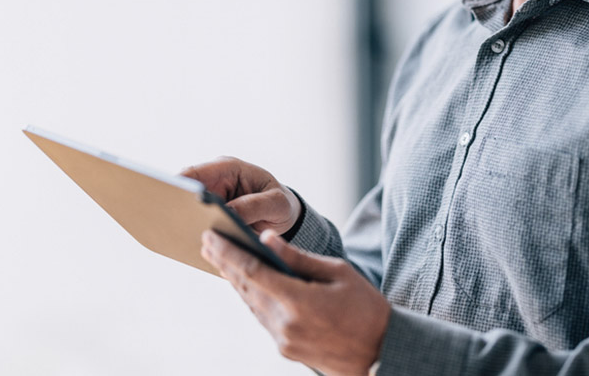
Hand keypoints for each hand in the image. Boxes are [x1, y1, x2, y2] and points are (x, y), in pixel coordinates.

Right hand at [179, 156, 301, 235]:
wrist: (284, 216)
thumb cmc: (280, 203)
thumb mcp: (276, 203)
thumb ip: (253, 206)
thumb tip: (226, 214)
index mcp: (229, 169)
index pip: (197, 172)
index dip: (180, 183)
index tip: (169, 195)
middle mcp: (214, 182)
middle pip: (185, 192)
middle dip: (176, 205)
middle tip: (168, 220)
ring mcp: (210, 201)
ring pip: (186, 211)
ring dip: (182, 223)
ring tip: (178, 238)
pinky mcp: (210, 219)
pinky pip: (195, 226)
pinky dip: (192, 235)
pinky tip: (191, 248)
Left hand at [201, 229, 389, 375]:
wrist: (381, 352)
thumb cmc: (366, 308)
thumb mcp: (338, 272)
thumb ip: (298, 257)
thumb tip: (268, 238)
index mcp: (299, 302)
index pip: (253, 272)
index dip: (228, 252)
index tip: (211, 236)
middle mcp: (285, 325)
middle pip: (246, 288)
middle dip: (224, 263)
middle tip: (207, 241)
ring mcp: (283, 340)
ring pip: (251, 303)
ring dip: (235, 280)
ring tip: (220, 258)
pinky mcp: (286, 349)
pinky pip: (262, 317)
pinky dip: (251, 296)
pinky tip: (245, 282)